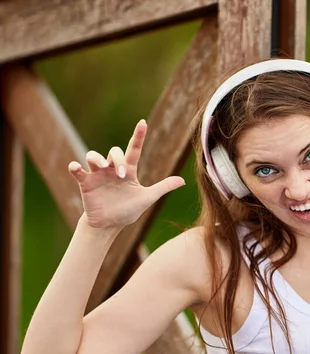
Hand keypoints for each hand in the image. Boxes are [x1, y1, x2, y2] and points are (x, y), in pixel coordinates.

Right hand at [68, 120, 184, 228]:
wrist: (111, 224)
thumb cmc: (128, 210)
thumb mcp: (147, 198)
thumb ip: (163, 187)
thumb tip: (183, 181)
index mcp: (129, 170)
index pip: (134, 149)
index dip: (138, 136)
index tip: (143, 122)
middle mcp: (112, 169)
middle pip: (114, 152)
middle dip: (118, 159)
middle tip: (122, 174)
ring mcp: (98, 175)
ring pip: (93, 156)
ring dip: (98, 158)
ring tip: (103, 167)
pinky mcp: (86, 183)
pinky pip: (78, 171)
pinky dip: (75, 167)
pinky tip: (75, 167)